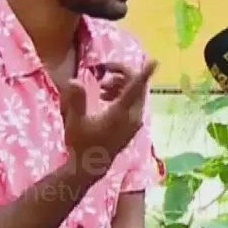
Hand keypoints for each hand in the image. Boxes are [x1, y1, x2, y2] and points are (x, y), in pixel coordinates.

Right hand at [62, 59, 157, 174]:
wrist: (91, 166)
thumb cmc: (81, 144)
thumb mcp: (75, 122)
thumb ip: (76, 100)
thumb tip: (73, 81)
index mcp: (121, 113)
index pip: (135, 88)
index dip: (144, 73)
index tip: (154, 61)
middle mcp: (133, 117)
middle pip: (137, 86)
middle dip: (122, 74)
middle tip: (103, 70)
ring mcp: (135, 122)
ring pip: (136, 94)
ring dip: (120, 84)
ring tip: (101, 87)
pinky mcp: (132, 125)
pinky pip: (133, 102)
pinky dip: (122, 94)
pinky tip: (104, 96)